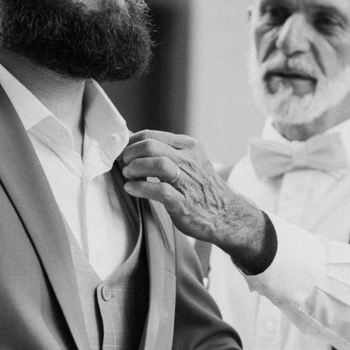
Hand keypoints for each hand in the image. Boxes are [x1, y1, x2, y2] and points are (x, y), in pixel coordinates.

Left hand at [121, 131, 267, 267]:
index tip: (123, 153)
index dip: (131, 143)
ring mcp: (187, 181)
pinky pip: (158, 190)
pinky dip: (140, 188)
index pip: (151, 135)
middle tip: (124, 165)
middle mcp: (189, 160)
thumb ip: (163, 151)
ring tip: (129, 176)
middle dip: (130, 154)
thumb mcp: (188, 162)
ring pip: (156, 163)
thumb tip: (131, 139)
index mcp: (189, 146)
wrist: (225, 215)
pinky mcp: (183, 202)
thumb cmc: (200, 188)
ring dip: (135, 168)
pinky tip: (132, 189)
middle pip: (150, 146)